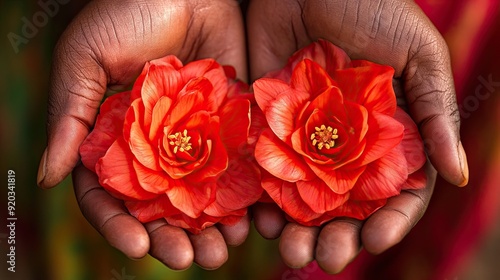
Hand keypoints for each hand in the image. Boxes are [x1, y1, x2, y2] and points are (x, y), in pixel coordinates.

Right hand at [37, 0, 246, 269]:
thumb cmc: (128, 11)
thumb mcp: (85, 59)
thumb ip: (69, 116)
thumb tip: (47, 176)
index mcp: (115, 139)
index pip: (110, 195)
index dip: (118, 225)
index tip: (137, 247)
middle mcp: (156, 148)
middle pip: (160, 208)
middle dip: (172, 238)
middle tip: (191, 261)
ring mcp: (196, 141)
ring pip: (202, 197)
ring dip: (212, 229)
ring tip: (225, 250)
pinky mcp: (232, 128)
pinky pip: (239, 170)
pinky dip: (247, 199)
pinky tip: (256, 220)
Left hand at [247, 0, 467, 272]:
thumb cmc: (370, 5)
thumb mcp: (418, 52)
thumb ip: (437, 111)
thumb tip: (457, 175)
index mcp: (388, 133)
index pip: (396, 191)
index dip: (390, 220)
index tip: (376, 241)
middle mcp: (346, 144)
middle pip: (345, 206)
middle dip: (338, 236)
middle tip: (326, 257)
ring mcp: (305, 138)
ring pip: (303, 199)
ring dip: (299, 230)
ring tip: (290, 251)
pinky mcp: (268, 128)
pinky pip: (266, 172)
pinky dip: (263, 201)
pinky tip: (261, 222)